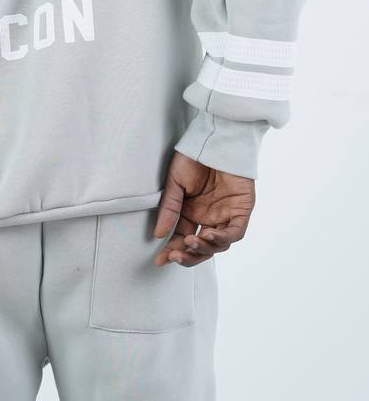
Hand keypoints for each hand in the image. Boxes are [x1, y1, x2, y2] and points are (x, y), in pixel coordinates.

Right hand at [154, 151, 254, 266]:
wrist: (215, 139)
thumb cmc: (194, 157)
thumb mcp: (175, 183)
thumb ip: (169, 209)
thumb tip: (159, 234)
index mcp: (191, 212)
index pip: (181, 239)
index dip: (172, 251)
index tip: (160, 260)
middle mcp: (209, 218)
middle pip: (201, 248)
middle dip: (188, 255)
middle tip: (174, 256)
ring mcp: (226, 216)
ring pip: (218, 245)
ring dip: (204, 248)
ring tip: (190, 242)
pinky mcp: (241, 211)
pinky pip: (234, 232)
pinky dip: (222, 238)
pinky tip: (208, 235)